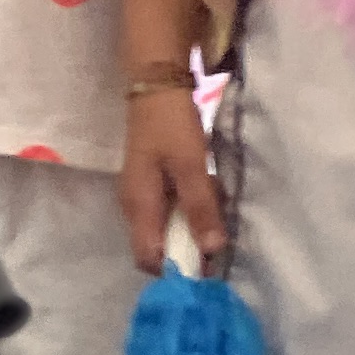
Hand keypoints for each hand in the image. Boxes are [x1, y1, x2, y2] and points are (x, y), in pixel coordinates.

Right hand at [120, 85, 222, 273]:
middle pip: (157, 248)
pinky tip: (207, 199)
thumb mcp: (191, 165)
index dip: (176, 270)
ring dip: (191, 231)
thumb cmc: (171, 124)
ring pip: (165, 231)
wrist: (154, 84)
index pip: (149, 258)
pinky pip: (169, 213)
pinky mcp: (150, 185)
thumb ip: (200, 207)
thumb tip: (211, 249)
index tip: (208, 269)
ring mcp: (141, 196)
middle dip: (189, 251)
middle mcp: (134, 207)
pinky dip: (188, 214)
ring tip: (217, 217)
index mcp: (139, 205)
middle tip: (220, 240)